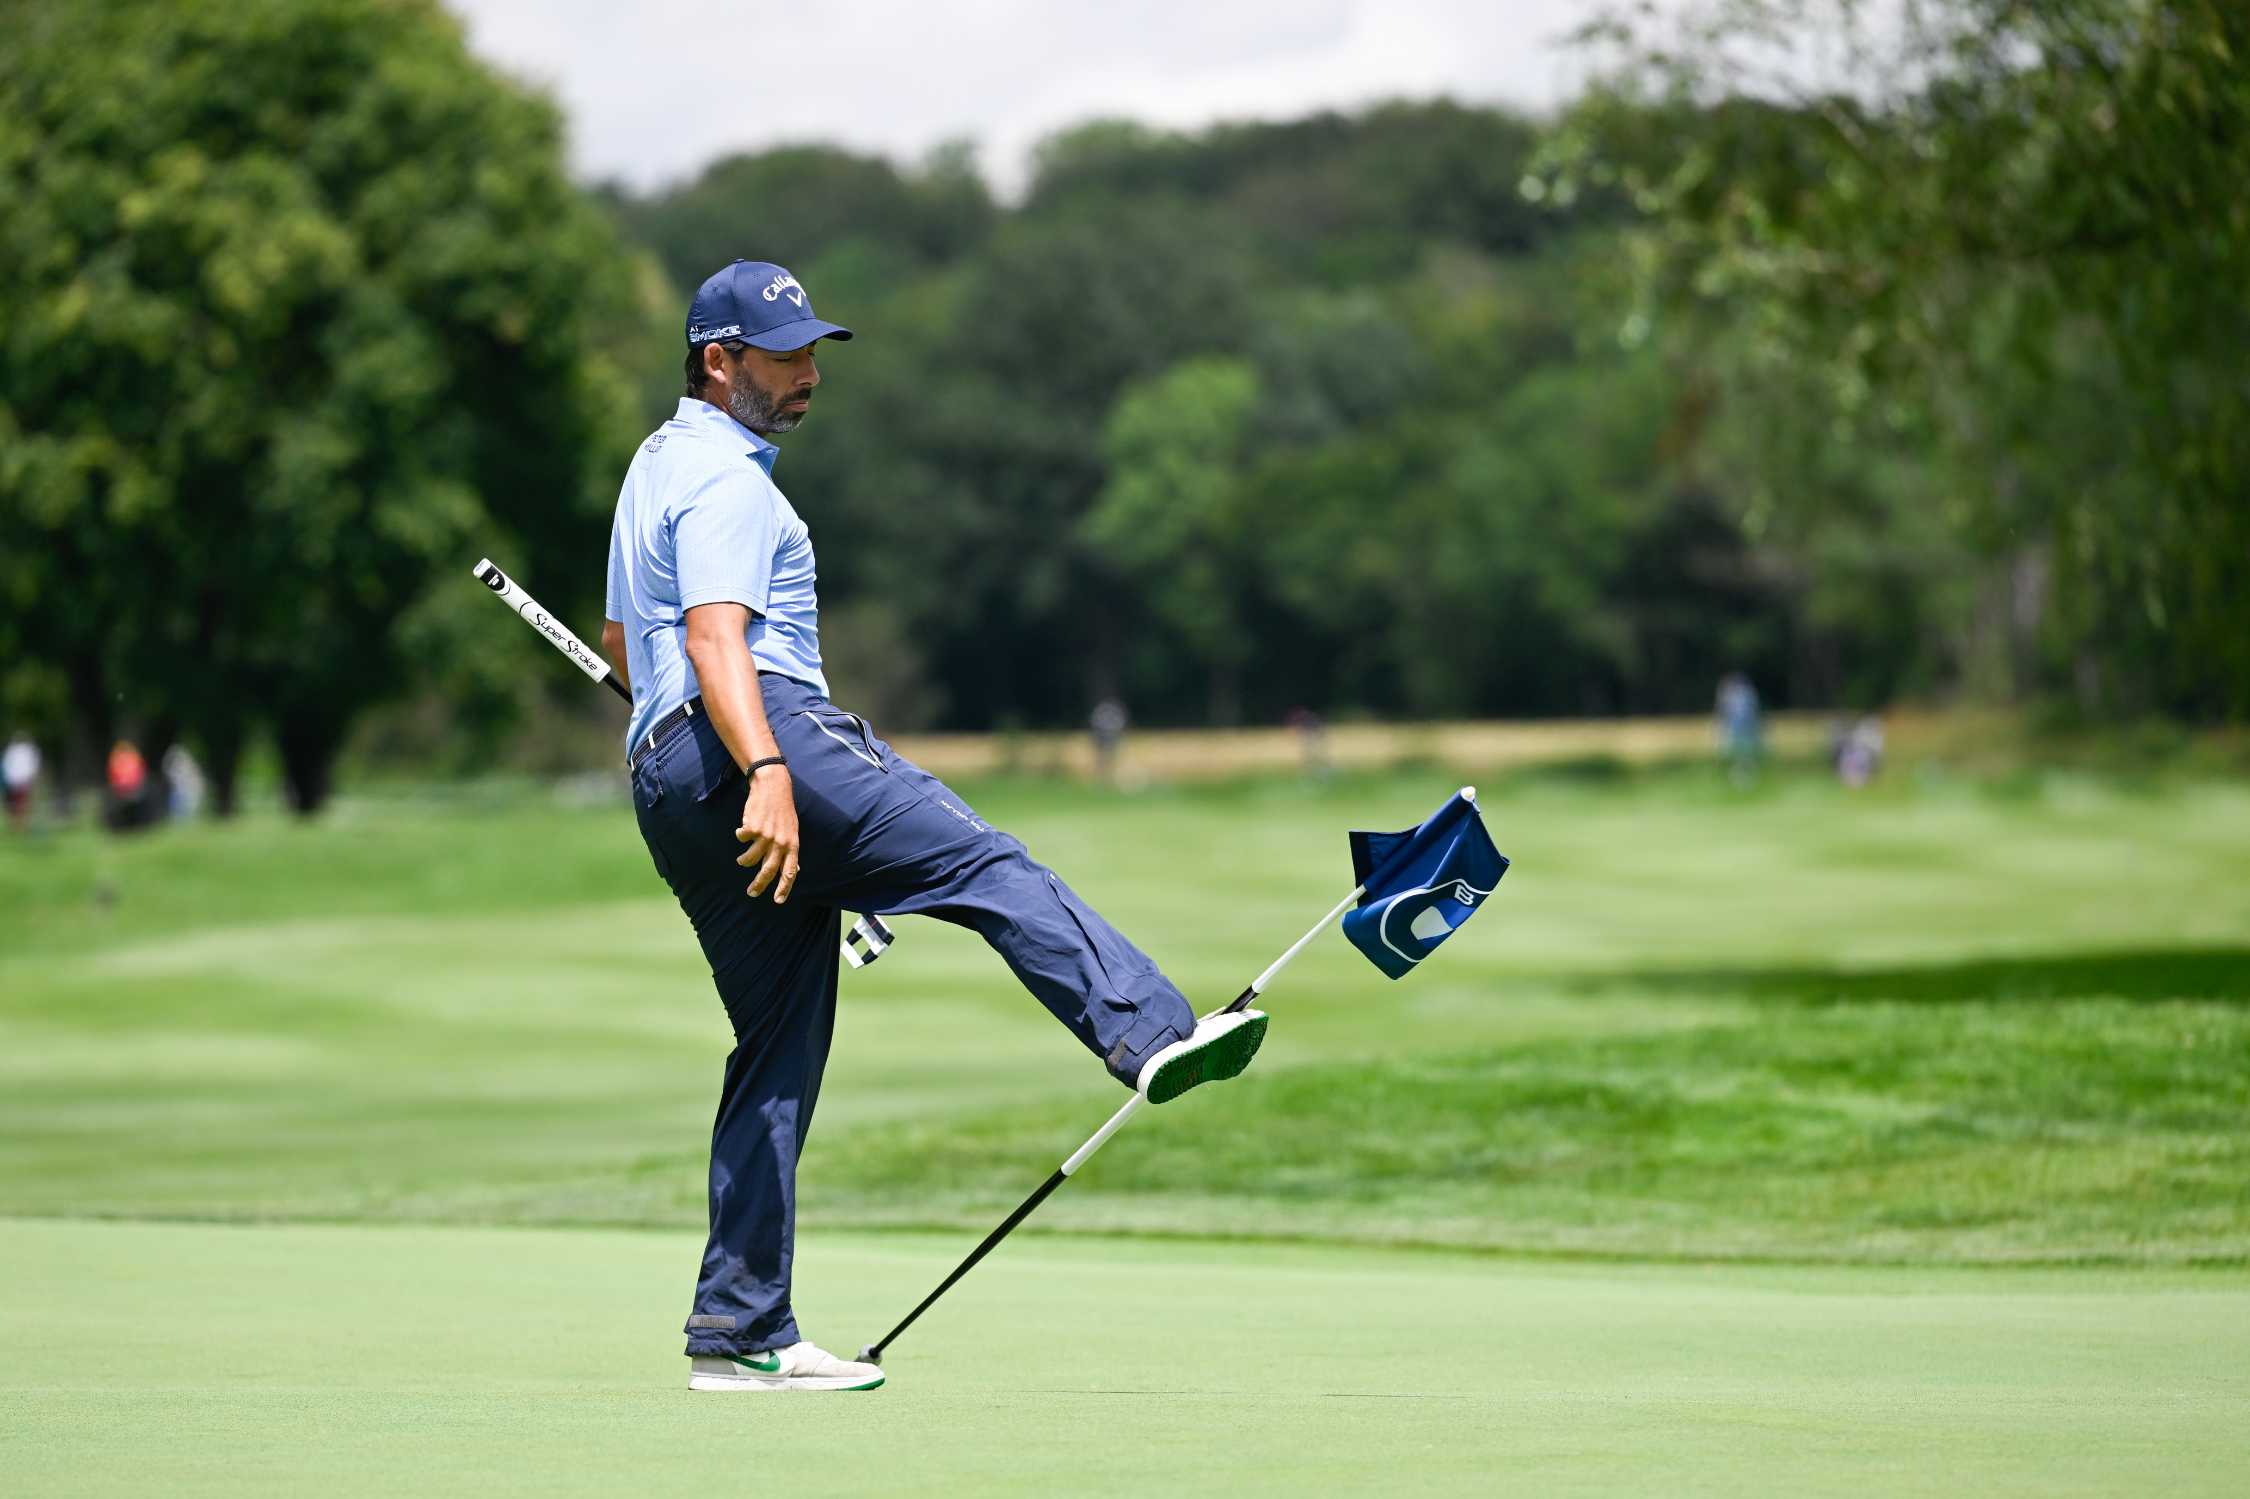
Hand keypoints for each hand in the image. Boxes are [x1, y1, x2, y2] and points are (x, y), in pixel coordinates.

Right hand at [733, 765, 799, 902]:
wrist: (773, 787)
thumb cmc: (783, 810)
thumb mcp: (793, 830)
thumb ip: (791, 850)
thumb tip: (796, 870)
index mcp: (792, 844)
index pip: (790, 871)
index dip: (784, 888)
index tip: (778, 901)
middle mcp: (780, 842)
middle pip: (768, 870)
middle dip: (759, 884)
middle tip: (751, 893)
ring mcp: (766, 836)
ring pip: (750, 859)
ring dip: (744, 861)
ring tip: (742, 861)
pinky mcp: (752, 827)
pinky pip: (742, 839)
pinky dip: (740, 835)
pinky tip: (743, 829)